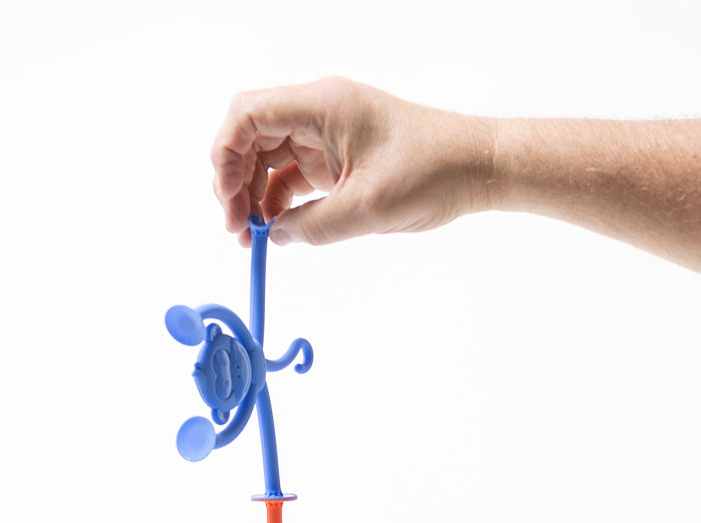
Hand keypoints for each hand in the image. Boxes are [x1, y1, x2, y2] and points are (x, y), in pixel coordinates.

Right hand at [211, 76, 494, 247]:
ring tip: (252, 237)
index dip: (226, 154)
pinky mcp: (337, 158)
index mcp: (322, 106)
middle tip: (237, 229)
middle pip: (252, 137)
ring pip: (268, 159)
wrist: (474, 168)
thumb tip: (276, 236)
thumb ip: (313, 226)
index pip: (248, 114)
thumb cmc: (432, 173)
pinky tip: (276, 230)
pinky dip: (278, 202)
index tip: (226, 199)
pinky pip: (292, 176)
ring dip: (253, 196)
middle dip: (235, 181)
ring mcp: (326, 135)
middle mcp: (319, 113)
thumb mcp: (367, 209)